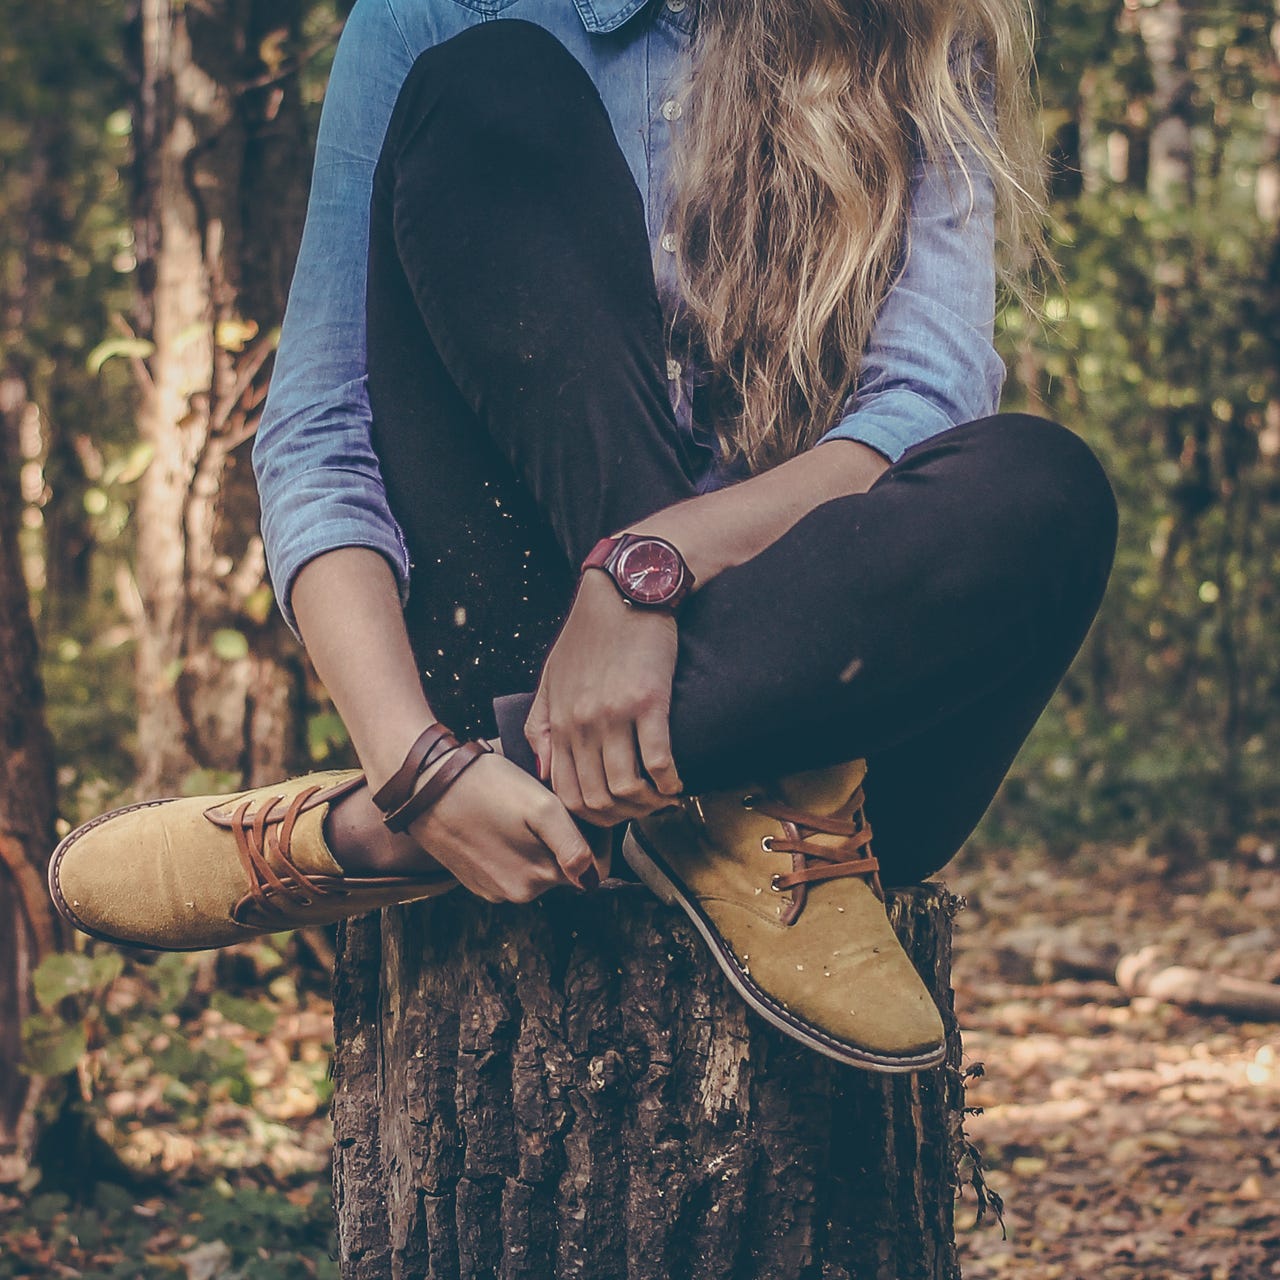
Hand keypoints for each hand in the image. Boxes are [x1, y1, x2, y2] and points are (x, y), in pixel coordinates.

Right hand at [406, 751, 598, 902]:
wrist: (423, 786)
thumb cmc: (485, 787)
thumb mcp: (541, 807)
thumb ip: (574, 846)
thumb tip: (592, 880)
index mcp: (540, 878)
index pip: (594, 866)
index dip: (596, 835)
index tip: (582, 808)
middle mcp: (519, 893)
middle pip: (564, 867)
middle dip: (567, 838)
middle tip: (550, 801)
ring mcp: (494, 889)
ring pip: (537, 866)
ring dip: (539, 843)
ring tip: (522, 809)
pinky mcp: (475, 880)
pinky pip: (510, 866)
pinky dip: (513, 847)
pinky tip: (501, 821)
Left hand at [525, 572, 682, 826]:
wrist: (625, 591)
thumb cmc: (591, 634)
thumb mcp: (551, 677)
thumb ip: (541, 725)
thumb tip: (544, 772)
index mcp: (559, 721)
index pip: (565, 794)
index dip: (592, 816)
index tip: (615, 812)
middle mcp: (582, 723)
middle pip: (597, 799)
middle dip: (623, 817)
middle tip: (643, 810)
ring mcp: (614, 714)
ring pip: (626, 788)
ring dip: (648, 804)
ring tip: (663, 798)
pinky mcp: (647, 701)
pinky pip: (658, 762)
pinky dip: (669, 783)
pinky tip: (677, 781)